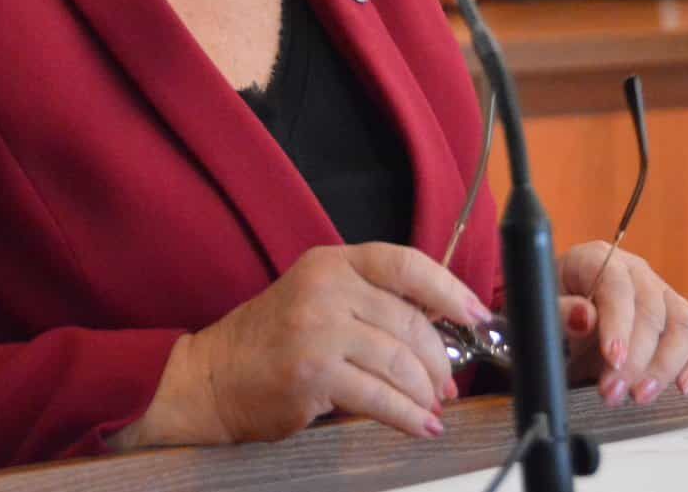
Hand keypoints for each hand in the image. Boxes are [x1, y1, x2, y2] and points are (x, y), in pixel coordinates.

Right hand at [116, 244, 489, 448]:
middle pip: (410, 321)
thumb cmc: (269, 342)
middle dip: (440, 359)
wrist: (212, 378)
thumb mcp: (318, 300)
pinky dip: (409, 416)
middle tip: (448, 382)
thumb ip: (369, 302)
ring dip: (426, 392)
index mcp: (331, 263)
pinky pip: (381, 397)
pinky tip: (419, 425)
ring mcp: (318, 329)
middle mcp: (326, 288)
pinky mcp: (314, 373)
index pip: (405, 264)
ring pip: (400, 362)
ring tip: (432, 407)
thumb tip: (440, 325)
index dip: (449, 289)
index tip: (475, 313)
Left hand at [555, 242, 687, 405]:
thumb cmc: (549, 316)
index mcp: (595, 259)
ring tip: (639, 396)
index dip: (618, 322)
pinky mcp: (679, 322)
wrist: (558, 331)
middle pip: (651, 309)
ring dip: (665, 365)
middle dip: (636, 357)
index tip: (612, 357)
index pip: (616, 285)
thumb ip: (558, 313)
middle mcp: (634, 272)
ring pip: (683, 324)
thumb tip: (585, 317)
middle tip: (613, 392)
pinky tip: (684, 387)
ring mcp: (661, 295)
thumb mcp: (540, 313)